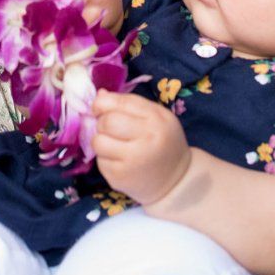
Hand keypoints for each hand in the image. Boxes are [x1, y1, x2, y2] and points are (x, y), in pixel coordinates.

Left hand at [92, 90, 191, 204]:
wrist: (176, 180)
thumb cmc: (163, 141)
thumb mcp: (156, 115)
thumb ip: (128, 102)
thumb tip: (99, 95)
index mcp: (156, 120)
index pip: (117, 103)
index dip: (101, 103)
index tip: (101, 108)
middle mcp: (146, 141)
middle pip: (106, 123)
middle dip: (102, 123)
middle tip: (111, 129)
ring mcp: (132, 163)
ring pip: (97, 142)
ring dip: (101, 141)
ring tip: (115, 145)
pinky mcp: (120, 179)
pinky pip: (100, 162)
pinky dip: (105, 159)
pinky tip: (120, 161)